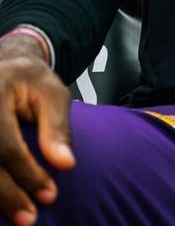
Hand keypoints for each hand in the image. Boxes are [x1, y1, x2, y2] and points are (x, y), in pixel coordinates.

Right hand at [0, 36, 74, 224]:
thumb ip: (57, 125)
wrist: (6, 65)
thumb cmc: (32, 80)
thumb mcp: (53, 92)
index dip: (27, 173)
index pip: (6, 144)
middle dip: (7, 194)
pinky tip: (2, 203)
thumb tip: (66, 164)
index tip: (49, 195)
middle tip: (30, 219)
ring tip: (19, 217)